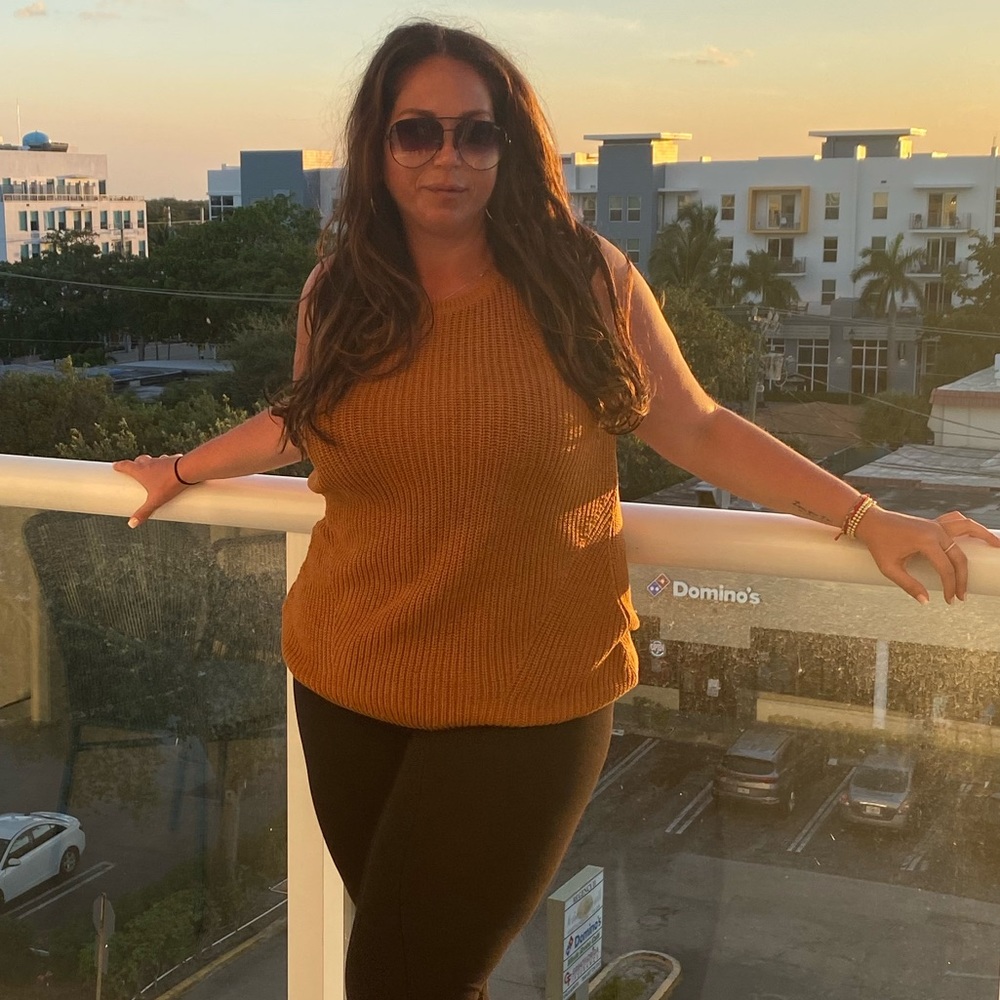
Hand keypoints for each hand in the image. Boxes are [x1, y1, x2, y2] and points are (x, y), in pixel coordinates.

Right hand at [112, 454, 190, 527]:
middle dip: (135, 464)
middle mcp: (150, 462)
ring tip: (153, 471)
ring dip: (151, 463)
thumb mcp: (155, 501)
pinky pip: (169, 460)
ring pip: (154, 460)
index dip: (120, 466)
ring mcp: (163, 460)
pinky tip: (171, 468)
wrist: (188, 470)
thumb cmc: (169, 484)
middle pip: (139, 460)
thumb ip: (144, 512)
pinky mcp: (175, 459)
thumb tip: (131, 524)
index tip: (115, 466)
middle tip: (134, 469)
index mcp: (141, 470)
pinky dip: (167, 464)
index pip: (126, 466)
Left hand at [854, 506, 999, 603]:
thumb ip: (908, 585)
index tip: (950, 600)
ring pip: (967, 529)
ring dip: (983, 537)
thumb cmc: (878, 545)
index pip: (946, 568)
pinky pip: (957, 521)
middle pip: (959, 556)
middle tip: (962, 596)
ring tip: (998, 547)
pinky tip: (977, 533)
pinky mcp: (934, 523)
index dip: (951, 586)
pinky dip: (969, 526)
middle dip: (963, 578)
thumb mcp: (889, 568)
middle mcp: (936, 531)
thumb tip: (926, 602)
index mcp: (926, 541)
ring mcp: (936, 525)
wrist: (871, 522)